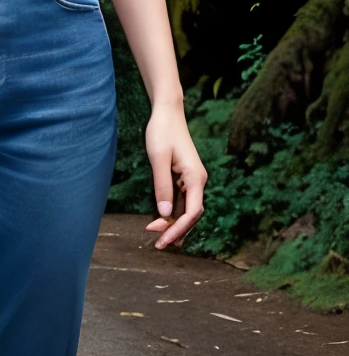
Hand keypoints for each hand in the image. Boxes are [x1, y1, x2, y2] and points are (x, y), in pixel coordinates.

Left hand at [144, 102, 207, 248]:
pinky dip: (172, 211)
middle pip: (191, 214)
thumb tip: (164, 214)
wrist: (167, 112)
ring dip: (173, 222)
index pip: (192, 212)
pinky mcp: (185, 176)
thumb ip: (162, 185)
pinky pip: (181, 199)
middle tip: (157, 243)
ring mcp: (192, 179)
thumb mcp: (158, 158)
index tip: (164, 240)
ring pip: (186, 208)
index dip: (179, 229)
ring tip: (157, 236)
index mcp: (195, 178)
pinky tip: (162, 220)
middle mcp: (198, 181)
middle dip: (175, 230)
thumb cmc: (161, 131)